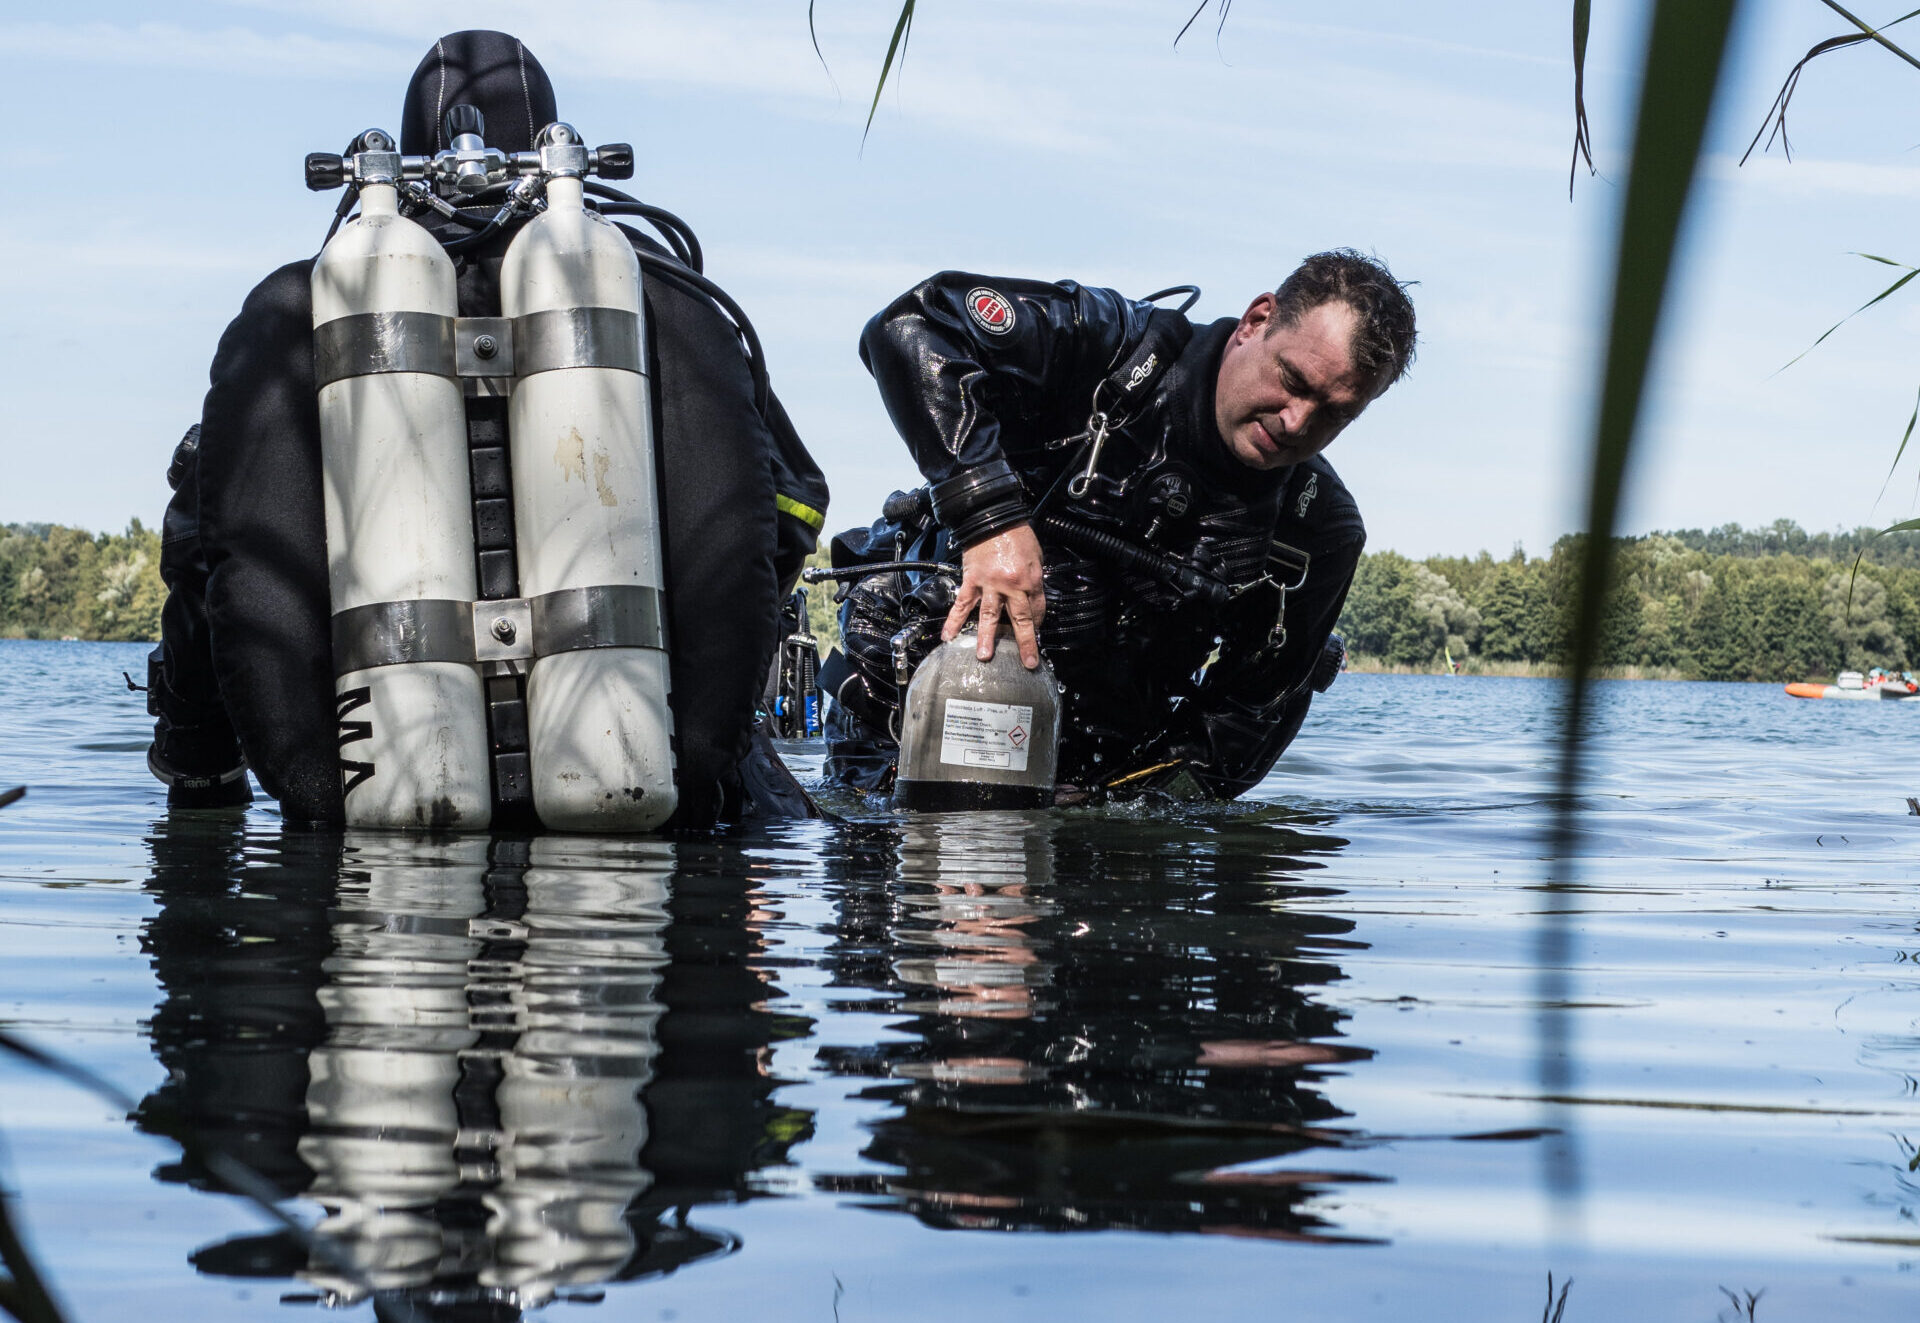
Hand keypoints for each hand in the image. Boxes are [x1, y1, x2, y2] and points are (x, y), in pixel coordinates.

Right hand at [944, 523, 1045, 667]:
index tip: (1035, 635)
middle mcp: (1011, 586)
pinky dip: (954, 620)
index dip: (1036, 625)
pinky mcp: (971, 580)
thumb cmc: (1017, 534)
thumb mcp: (1036, 557)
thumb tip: (1031, 599)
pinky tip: (948, 635)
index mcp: (1030, 581)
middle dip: (1025, 643)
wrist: (993, 517)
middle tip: (1027, 662)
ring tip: (984, 657)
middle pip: (1019, 620)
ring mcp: (990, 584)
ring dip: (986, 638)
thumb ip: (1033, 580)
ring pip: (989, 616)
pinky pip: (962, 604)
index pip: (1036, 611)